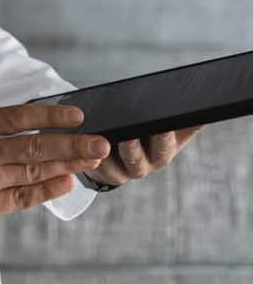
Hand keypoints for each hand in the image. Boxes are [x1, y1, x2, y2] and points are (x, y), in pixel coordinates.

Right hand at [0, 103, 110, 239]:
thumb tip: (27, 131)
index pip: (21, 117)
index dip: (52, 115)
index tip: (77, 114)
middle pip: (36, 145)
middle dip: (72, 143)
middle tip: (99, 141)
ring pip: (33, 170)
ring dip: (67, 165)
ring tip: (91, 159)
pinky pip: (21, 197)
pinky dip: (46, 190)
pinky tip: (65, 183)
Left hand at [84, 126, 202, 187]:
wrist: (125, 151)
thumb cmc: (148, 133)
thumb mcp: (168, 127)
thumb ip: (183, 121)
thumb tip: (201, 109)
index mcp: (161, 152)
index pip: (165, 147)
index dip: (163, 138)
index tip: (160, 125)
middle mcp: (143, 166)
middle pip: (138, 161)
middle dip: (133, 150)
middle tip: (128, 136)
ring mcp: (122, 172)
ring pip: (111, 168)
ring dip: (106, 155)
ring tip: (101, 140)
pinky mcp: (102, 174)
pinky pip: (94, 169)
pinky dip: (88, 158)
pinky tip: (82, 142)